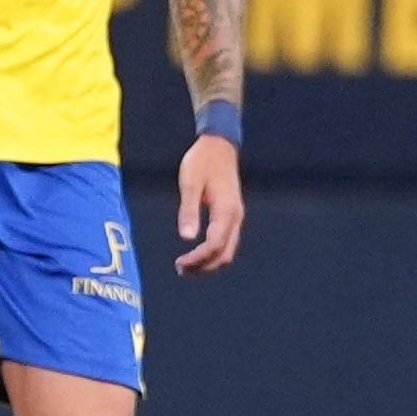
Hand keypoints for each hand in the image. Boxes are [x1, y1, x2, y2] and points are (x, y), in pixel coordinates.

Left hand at [173, 134, 241, 274]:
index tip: (180, 264)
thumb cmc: (201, 162)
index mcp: (226, 210)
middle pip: (225, 253)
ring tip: (185, 266)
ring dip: (208, 262)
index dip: (199, 259)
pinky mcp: (231, 214)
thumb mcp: (190, 183)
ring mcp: (235, 216)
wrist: (219, 145)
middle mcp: (235, 217)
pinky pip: (226, 241)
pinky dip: (212, 252)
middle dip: (204, 266)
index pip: (215, 245)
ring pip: (227, 250)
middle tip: (180, 269)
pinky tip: (196, 253)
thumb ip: (188, 210)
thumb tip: (186, 237)